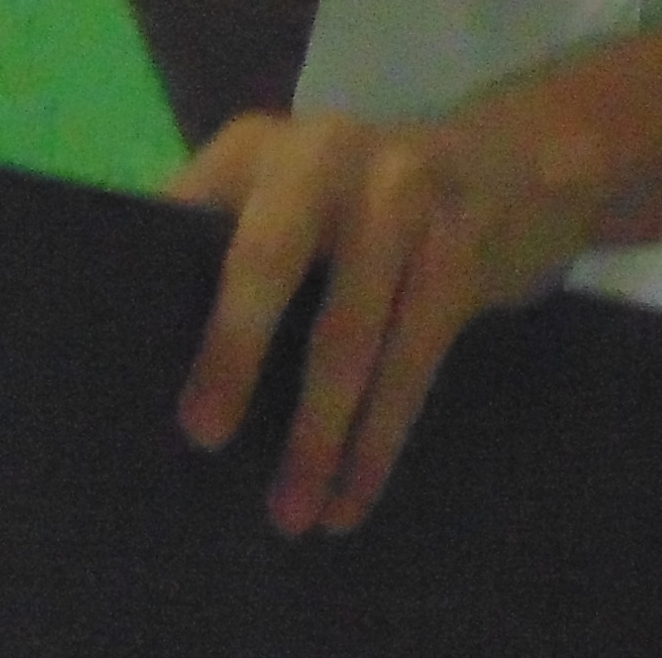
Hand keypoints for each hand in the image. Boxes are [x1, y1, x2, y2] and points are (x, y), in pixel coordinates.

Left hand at [163, 102, 599, 536]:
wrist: (510, 167)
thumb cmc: (358, 207)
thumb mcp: (287, 196)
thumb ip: (225, 248)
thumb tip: (151, 355)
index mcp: (258, 148)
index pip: (197, 218)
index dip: (167, 289)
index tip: (159, 372)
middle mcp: (324, 155)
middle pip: (269, 259)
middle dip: (235, 350)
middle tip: (206, 438)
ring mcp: (401, 197)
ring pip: (350, 331)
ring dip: (320, 432)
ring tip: (292, 512)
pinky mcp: (459, 251)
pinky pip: (414, 360)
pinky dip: (379, 440)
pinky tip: (353, 497)